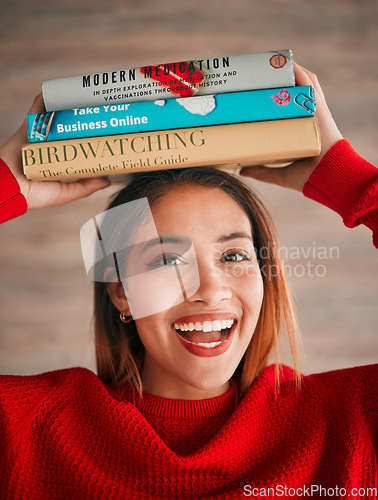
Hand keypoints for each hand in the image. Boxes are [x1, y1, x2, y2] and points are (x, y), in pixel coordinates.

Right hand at [0, 94, 109, 208]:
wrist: (9, 187)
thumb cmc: (33, 195)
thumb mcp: (64, 193)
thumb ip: (85, 187)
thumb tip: (107, 181)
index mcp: (59, 163)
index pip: (78, 149)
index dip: (90, 142)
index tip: (106, 136)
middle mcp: (50, 149)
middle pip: (68, 133)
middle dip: (81, 125)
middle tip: (97, 115)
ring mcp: (39, 139)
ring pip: (54, 121)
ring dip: (65, 110)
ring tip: (81, 101)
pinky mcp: (28, 130)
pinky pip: (35, 112)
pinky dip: (42, 102)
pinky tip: (53, 93)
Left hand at [240, 62, 343, 191]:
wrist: (328, 177)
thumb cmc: (308, 178)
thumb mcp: (280, 174)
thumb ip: (262, 171)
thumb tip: (241, 171)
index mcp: (299, 131)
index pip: (284, 109)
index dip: (271, 99)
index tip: (254, 94)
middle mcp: (306, 117)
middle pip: (290, 93)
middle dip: (275, 83)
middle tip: (255, 78)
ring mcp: (312, 110)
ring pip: (299, 83)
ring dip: (285, 74)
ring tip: (266, 67)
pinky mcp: (317, 106)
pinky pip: (308, 82)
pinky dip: (298, 70)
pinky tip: (284, 62)